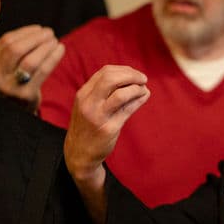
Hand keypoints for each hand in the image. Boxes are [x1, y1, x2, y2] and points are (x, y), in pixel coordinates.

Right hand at [0, 25, 65, 112]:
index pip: (6, 42)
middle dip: (35, 37)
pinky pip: (43, 71)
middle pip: (16, 49)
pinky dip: (54, 57)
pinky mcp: (26, 95)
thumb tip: (37, 30)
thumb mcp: (3, 68)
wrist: (14, 113)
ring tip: (55, 41)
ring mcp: (10, 87)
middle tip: (50, 33)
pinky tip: (61, 49)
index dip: (25, 32)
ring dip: (45, 47)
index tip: (39, 28)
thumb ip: (11, 50)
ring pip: (30, 60)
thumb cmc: (13, 83)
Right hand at [64, 65, 149, 223]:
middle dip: (131, 75)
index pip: (105, 72)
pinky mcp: (108, 129)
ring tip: (144, 89)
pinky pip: (127, 110)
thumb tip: (133, 78)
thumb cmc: (88, 126)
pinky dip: (139, 100)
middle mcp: (88, 103)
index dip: (124, 70)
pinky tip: (144, 97)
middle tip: (143, 79)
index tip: (135, 74)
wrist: (79, 153)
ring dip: (137, 89)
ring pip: (120, 94)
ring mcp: (98, 116)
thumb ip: (105, 91)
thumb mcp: (89, 105)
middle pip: (111, 78)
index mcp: (83, 94)